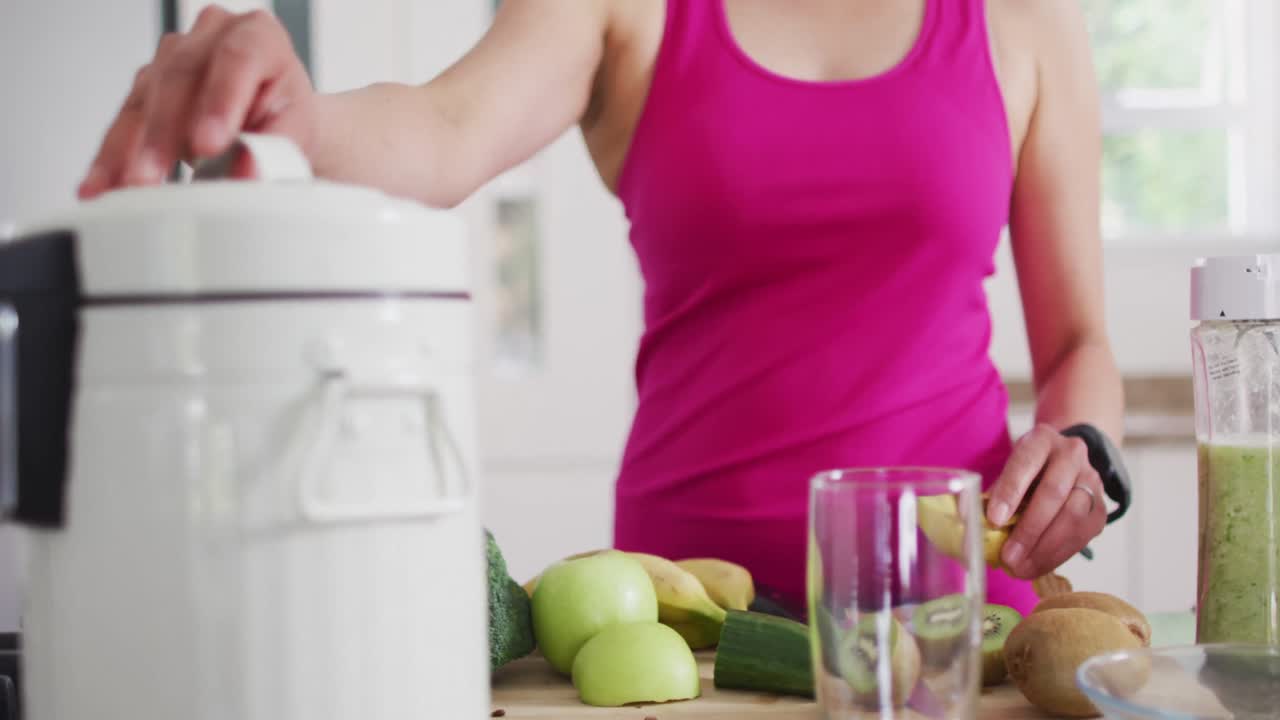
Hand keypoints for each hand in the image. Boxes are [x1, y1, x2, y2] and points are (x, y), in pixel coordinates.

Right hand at [78, 6, 315, 198]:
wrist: (274, 119)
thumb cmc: (284, 117)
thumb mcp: (293, 134)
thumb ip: (273, 152)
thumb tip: (246, 172)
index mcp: (260, 36)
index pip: (238, 58)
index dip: (220, 100)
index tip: (208, 144)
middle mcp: (212, 35)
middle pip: (181, 76)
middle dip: (163, 133)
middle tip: (153, 174)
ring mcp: (175, 55)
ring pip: (145, 97)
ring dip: (129, 148)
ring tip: (126, 186)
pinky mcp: (149, 83)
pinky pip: (126, 118)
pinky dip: (115, 155)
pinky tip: (105, 181)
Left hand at [985, 423, 1106, 578]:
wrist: (1064, 461)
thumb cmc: (1028, 470)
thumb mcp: (1009, 470)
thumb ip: (995, 493)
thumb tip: (973, 523)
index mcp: (1041, 440)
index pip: (1025, 463)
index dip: (1010, 492)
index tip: (994, 519)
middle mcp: (1071, 454)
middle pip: (1053, 493)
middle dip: (1029, 530)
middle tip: (1008, 557)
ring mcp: (1091, 480)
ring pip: (1072, 516)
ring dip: (1044, 548)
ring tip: (1021, 567)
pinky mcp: (1101, 508)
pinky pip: (1082, 535)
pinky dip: (1058, 555)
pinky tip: (1038, 566)